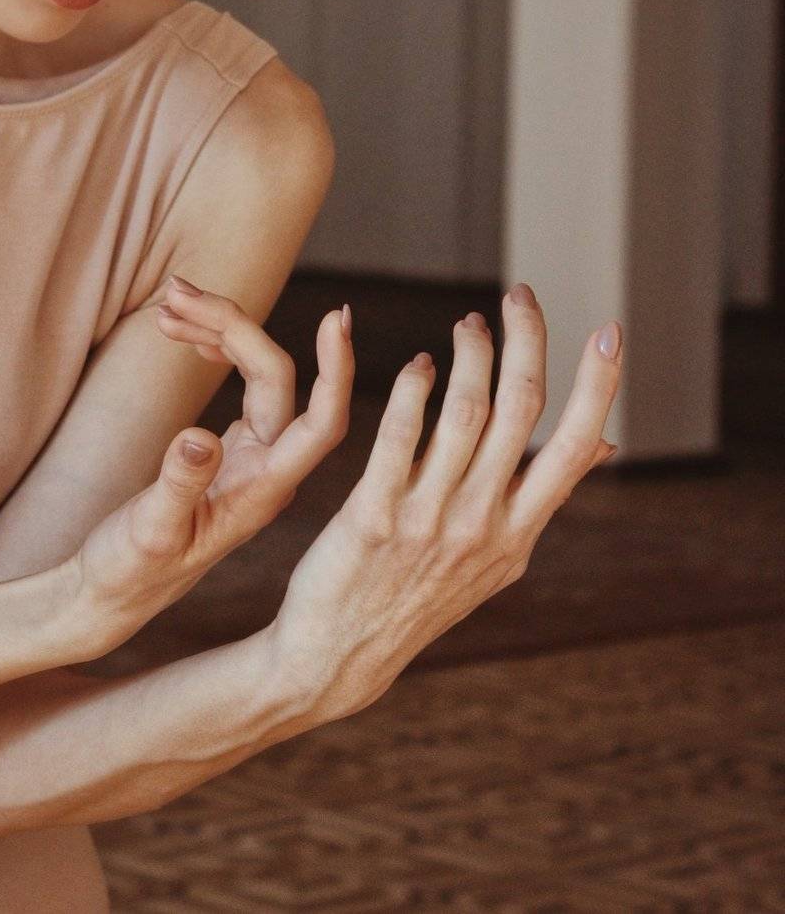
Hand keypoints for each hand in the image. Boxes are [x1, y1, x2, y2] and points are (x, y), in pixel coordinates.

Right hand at [71, 278, 353, 652]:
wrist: (108, 597)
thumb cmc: (127, 573)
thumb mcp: (149, 532)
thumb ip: (177, 486)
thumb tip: (199, 437)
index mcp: (264, 492)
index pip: (321, 422)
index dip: (336, 370)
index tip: (339, 316)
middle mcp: (269, 471)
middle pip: (276, 380)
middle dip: (234, 326)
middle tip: (176, 290)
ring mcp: (251, 458)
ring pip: (257, 377)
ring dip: (219, 332)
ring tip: (167, 301)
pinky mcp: (229, 451)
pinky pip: (237, 385)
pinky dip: (211, 350)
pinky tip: (179, 330)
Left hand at [267, 286, 621, 721]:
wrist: (340, 655)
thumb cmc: (420, 592)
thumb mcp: (496, 557)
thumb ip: (538, 496)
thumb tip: (603, 447)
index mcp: (519, 533)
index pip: (574, 448)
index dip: (598, 386)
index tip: (610, 331)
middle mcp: (483, 525)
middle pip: (520, 411)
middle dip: (527, 340)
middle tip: (519, 295)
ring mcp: (429, 522)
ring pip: (465, 414)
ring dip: (472, 355)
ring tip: (469, 324)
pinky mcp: (373, 517)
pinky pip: (399, 438)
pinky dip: (414, 391)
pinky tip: (420, 365)